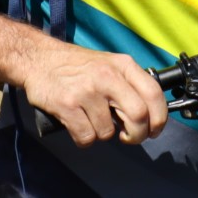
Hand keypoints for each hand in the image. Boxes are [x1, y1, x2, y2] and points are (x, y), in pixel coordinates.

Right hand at [18, 44, 167, 146]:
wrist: (38, 59)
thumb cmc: (76, 66)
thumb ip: (129, 85)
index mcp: (122, 65)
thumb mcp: (109, 64)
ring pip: (108, 132)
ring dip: (102, 134)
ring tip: (91, 119)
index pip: (154, 94)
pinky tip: (78, 126)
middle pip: (138, 116)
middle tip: (127, 137)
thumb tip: (147, 117)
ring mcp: (87, 91)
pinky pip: (86, 137)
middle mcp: (107, 76)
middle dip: (136, 135)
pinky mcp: (67, 105)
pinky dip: (84, 139)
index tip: (153, 130)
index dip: (159, 119)